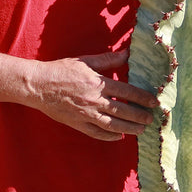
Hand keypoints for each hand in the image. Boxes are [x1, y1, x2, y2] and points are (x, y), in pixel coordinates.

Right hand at [28, 51, 156, 140]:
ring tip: (141, 130)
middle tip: (151, 119)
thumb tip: (127, 53)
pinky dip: (109, 136)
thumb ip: (108, 60)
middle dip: (140, 116)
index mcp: (98, 83)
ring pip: (113, 125)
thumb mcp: (85, 61)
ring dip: (129, 128)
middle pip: (123, 111)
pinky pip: (96, 133)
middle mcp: (94, 100)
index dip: (142, 98)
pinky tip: (119, 137)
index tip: (153, 102)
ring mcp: (86, 114)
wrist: (38, 85)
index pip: (127, 92)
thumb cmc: (60, 70)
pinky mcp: (77, 123)